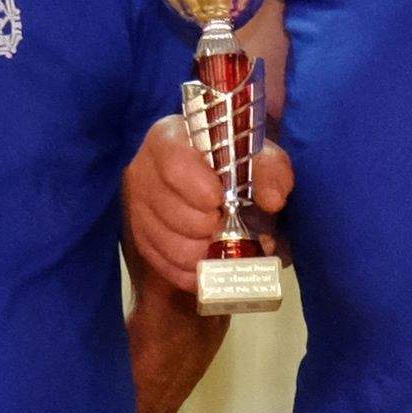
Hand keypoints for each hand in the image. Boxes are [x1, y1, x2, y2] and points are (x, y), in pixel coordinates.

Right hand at [121, 113, 286, 291]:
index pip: (174, 166)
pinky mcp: (143, 241)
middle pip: (173, 212)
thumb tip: (273, 200)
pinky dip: (198, 272)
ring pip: (172, 246)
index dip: (200, 189)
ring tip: (226, 243)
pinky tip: (215, 261)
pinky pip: (168, 268)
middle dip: (210, 227)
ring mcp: (138, 210)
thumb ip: (270, 170)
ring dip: (207, 253)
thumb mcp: (258, 156)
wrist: (217, 180)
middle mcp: (144, 172)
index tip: (221, 201)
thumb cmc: (235, 162)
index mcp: (168, 139)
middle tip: (229, 224)